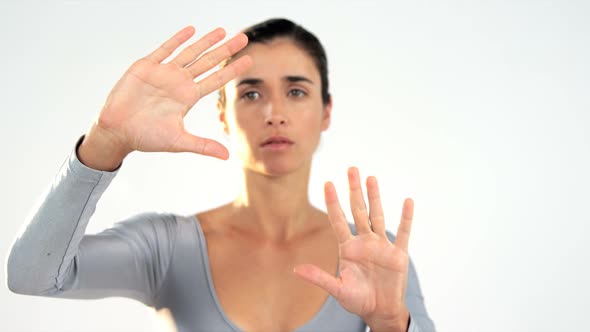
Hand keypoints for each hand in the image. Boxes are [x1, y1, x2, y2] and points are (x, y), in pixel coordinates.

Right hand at [93, 26, 251, 158]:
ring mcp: (163, 73)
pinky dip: (177, 40)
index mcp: (188, 97)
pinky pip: (164, 50)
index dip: (232, 70)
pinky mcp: (145, 67)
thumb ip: (203, 146)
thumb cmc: (146, 137)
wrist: (117, 131)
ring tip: (222, 30)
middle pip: (208, 62)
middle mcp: (179, 82)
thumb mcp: (179, 141)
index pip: (216, 79)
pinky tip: (190, 30)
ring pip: (190, 52)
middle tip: (243, 37)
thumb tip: (227, 156)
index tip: (249, 60)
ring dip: (206, 41)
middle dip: (226, 49)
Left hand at [293, 167, 412, 329]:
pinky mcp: (398, 253)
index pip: (338, 220)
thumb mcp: (337, 289)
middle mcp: (364, 242)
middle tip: (352, 169)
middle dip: (354, 190)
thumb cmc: (357, 300)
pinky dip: (406, 217)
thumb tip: (296, 270)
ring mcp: (381, 245)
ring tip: (371, 178)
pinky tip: (407, 201)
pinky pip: (403, 232)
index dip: (333, 202)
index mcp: (348, 248)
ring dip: (375, 197)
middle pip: (358, 210)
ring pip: (378, 215)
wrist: (380, 311)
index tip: (327, 183)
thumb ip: (319, 278)